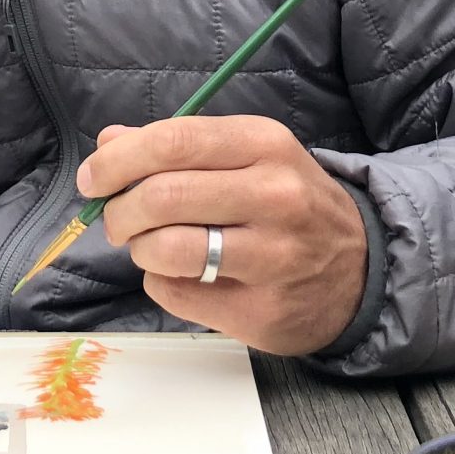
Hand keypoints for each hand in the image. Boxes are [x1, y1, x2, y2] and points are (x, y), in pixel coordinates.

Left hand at [83, 114, 367, 356]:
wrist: (361, 268)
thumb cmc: (289, 204)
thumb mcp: (249, 157)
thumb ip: (178, 147)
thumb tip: (108, 144)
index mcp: (265, 145)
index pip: (173, 142)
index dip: (119, 161)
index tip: (92, 178)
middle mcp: (275, 196)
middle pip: (162, 196)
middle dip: (119, 210)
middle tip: (117, 219)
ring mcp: (272, 258)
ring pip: (165, 250)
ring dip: (139, 249)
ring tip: (150, 246)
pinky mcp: (261, 311)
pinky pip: (176, 294)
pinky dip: (162, 283)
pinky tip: (185, 275)